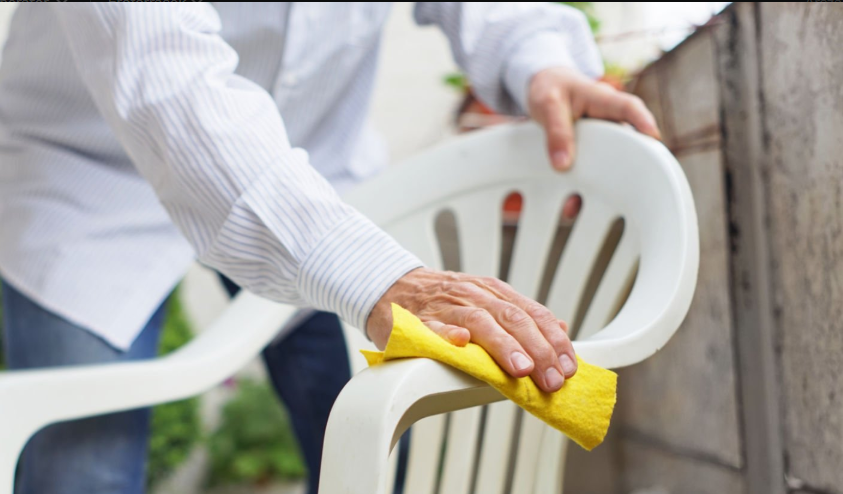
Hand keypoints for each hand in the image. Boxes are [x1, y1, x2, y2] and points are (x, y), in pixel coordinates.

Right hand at [367, 268, 576, 392]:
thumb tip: (560, 328)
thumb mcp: (486, 300)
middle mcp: (473, 295)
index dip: (553, 340)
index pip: (531, 313)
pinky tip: (461, 344)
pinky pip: (433, 326)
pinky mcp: (417, 321)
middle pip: (511, 318)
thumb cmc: (441, 301)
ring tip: (520, 369)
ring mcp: (445, 306)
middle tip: (551, 378)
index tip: (568, 367)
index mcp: (492, 292)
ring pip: (480, 321)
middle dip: (537, 349)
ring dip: (503, 345)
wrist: (391, 286)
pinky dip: (448, 333)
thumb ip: (520, 314)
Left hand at [528, 67, 661, 217]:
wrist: (541, 88)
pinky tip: (572, 207)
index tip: (654, 139)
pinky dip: (580, 190)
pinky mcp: (586, 154)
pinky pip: (587, 173)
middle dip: (631, 165)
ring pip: (606, 163)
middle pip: (625, 143)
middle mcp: (607, 122)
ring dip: (602, 185)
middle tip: (636, 185)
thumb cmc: (550, 89)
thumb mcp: (547, 104)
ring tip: (597, 205)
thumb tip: (563, 165)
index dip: (643, 123)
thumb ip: (556, 132)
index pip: (628, 109)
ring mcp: (600, 139)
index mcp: (603, 100)